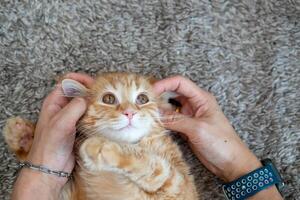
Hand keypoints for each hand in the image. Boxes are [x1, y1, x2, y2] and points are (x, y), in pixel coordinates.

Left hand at [12, 73, 93, 199]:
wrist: (50, 169)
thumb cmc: (50, 146)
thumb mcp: (61, 123)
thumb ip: (75, 107)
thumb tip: (88, 97)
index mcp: (54, 102)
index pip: (68, 82)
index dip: (81, 80)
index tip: (94, 85)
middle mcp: (62, 108)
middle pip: (79, 93)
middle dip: (91, 92)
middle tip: (105, 96)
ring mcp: (70, 119)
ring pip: (85, 105)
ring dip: (95, 104)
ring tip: (107, 106)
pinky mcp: (78, 129)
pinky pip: (89, 117)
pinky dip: (97, 116)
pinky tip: (104, 118)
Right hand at [153, 76, 261, 181]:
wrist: (231, 163)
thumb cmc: (221, 142)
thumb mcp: (198, 129)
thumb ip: (176, 120)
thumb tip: (155, 115)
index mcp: (201, 99)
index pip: (180, 83)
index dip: (164, 84)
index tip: (150, 91)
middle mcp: (194, 104)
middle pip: (173, 93)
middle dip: (159, 95)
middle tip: (144, 102)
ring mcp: (190, 116)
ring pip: (170, 107)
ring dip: (159, 109)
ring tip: (146, 112)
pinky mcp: (186, 128)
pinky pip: (171, 120)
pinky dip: (162, 120)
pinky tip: (153, 123)